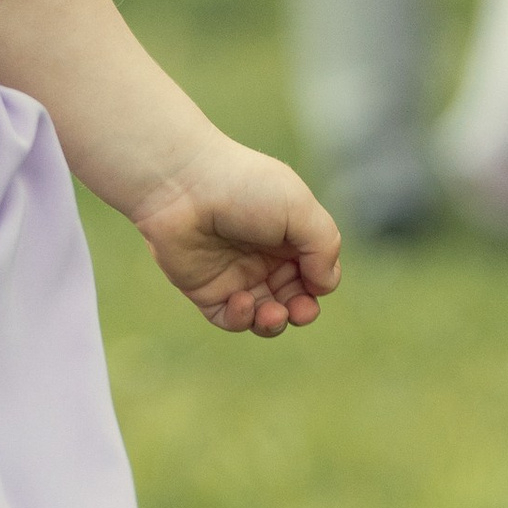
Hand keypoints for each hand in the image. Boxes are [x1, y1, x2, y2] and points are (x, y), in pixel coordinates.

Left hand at [129, 139, 341, 336]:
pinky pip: (230, 318)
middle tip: (301, 311)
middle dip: (302, 310)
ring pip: (265, 315)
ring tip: (273, 314)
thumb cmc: (244, 187)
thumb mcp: (300, 208)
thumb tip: (326, 284)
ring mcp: (235, 274)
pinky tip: (242, 301)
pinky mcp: (206, 290)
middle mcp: (263, 256)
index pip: (315, 270)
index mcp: (288, 233)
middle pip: (294, 297)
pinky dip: (241, 319)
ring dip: (275, 322)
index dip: (321, 281)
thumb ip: (324, 246)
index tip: (317, 279)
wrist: (182, 185)